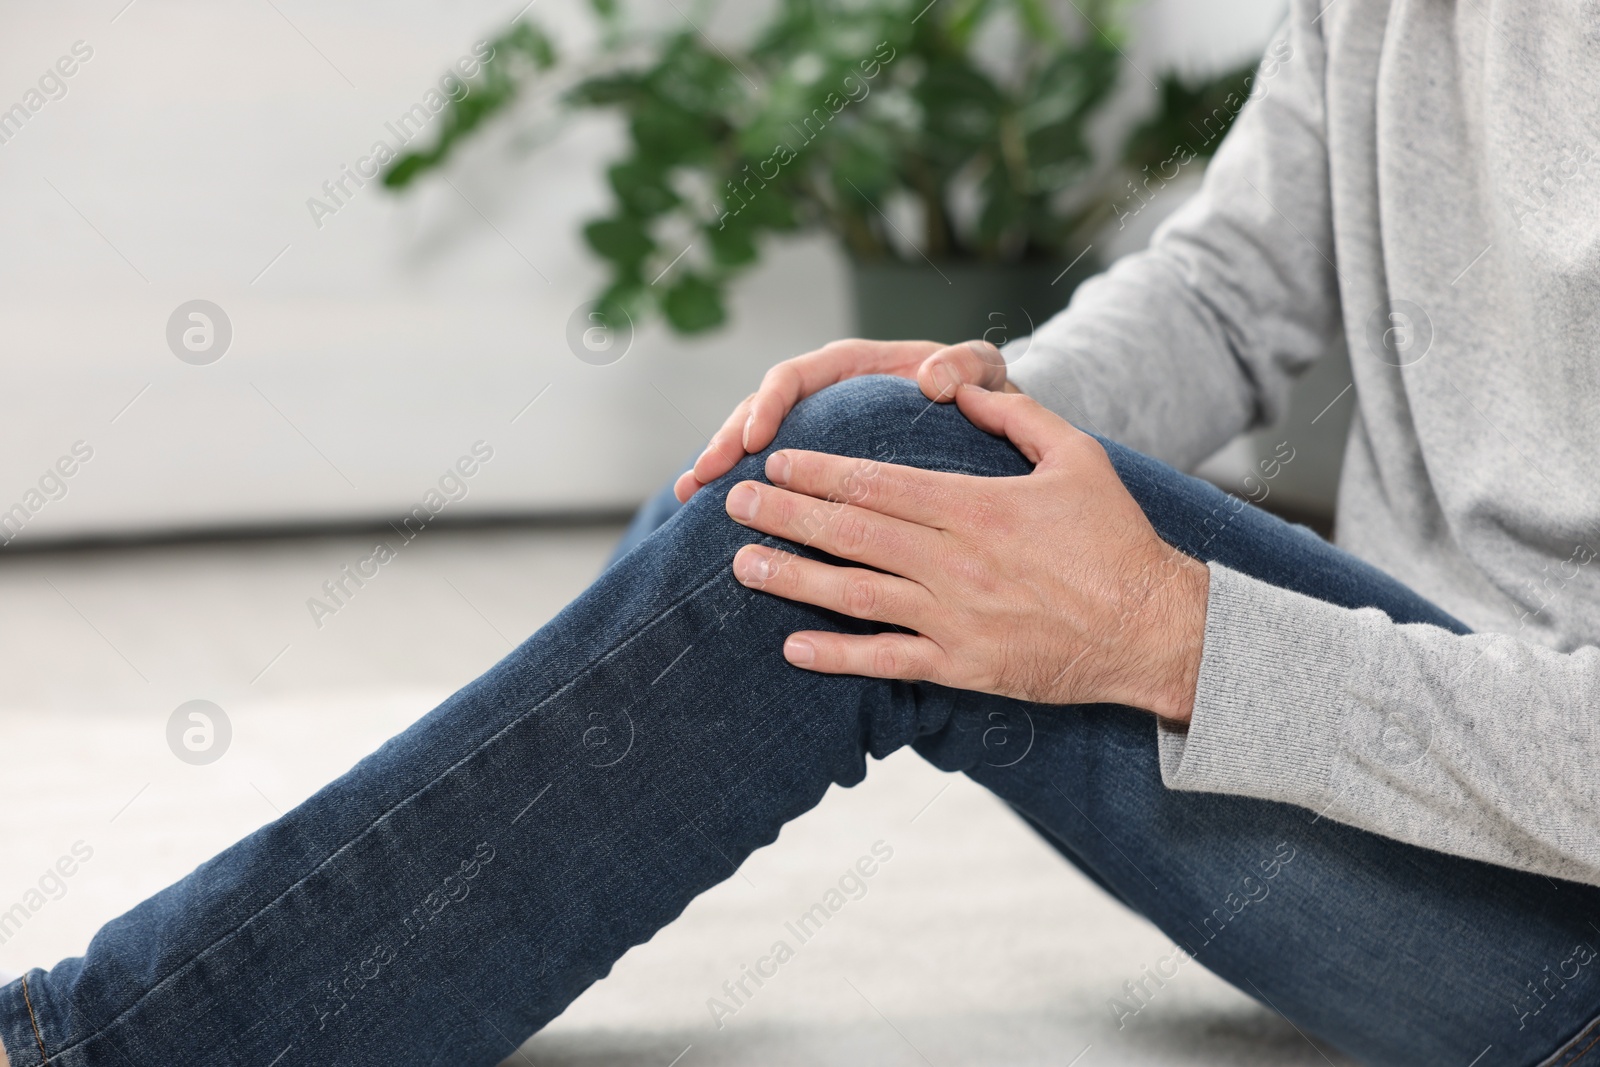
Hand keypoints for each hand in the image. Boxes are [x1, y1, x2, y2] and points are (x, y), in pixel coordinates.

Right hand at [675, 337, 1013, 502]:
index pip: (796, 377)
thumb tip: (934, 378)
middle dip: (726, 440)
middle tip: (703, 476)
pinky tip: (707, 515)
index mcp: (853, 365)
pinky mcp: (813, 461)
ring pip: (751, 440)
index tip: (754, 440)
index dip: (769, 406)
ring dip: (718, 464)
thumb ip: (966, 366)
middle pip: (759, 409)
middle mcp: (824, 392)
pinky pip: (770, 471)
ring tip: (688, 496)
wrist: (980, 419)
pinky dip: (738, 485)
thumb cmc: (978, 391)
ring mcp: (814, 426)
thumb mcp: (982, 370)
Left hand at [722, 386, 1209, 722]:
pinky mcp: (962, 667)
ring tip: (742, 564)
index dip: (818, 471)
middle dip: (786, 514)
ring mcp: (954, 618)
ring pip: (854, 594)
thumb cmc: (1116, 540)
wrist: (1154, 630)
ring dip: (791, 577)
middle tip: (735, 502)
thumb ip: (1015, 413)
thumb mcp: (1076, 456)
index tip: (775, 459)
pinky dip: (836, 654)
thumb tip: (958, 382)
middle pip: (851, 532)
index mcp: (977, 508)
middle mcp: (955, 562)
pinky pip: (886, 661)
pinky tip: (792, 646)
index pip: (877, 484)